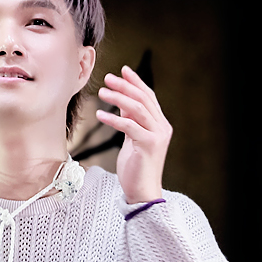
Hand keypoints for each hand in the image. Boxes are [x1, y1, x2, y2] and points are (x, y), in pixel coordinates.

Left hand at [96, 65, 171, 203]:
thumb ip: (132, 121)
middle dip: (125, 85)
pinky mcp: (148, 144)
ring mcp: (157, 135)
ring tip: (101, 92)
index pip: (149, 97)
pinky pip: (129, 126)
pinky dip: (113, 118)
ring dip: (118, 98)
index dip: (136, 82)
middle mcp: (162, 127)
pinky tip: (100, 115)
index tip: (124, 70)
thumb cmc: (136, 167)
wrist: (143, 191)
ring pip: (137, 109)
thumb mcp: (132, 139)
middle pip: (144, 99)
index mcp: (160, 124)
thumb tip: (122, 103)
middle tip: (108, 77)